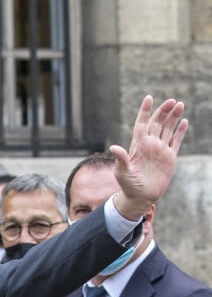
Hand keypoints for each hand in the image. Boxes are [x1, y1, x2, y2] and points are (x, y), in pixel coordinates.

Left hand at [110, 95, 187, 219]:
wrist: (140, 197)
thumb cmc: (128, 185)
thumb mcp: (122, 172)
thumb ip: (120, 159)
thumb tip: (113, 147)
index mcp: (138, 146)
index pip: (142, 124)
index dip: (145, 112)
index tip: (148, 98)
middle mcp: (149, 145)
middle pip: (156, 123)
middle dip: (163, 111)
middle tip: (171, 101)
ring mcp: (160, 150)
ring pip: (167, 129)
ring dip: (173, 117)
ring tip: (179, 105)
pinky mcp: (169, 157)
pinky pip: (176, 141)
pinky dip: (180, 132)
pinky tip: (184, 121)